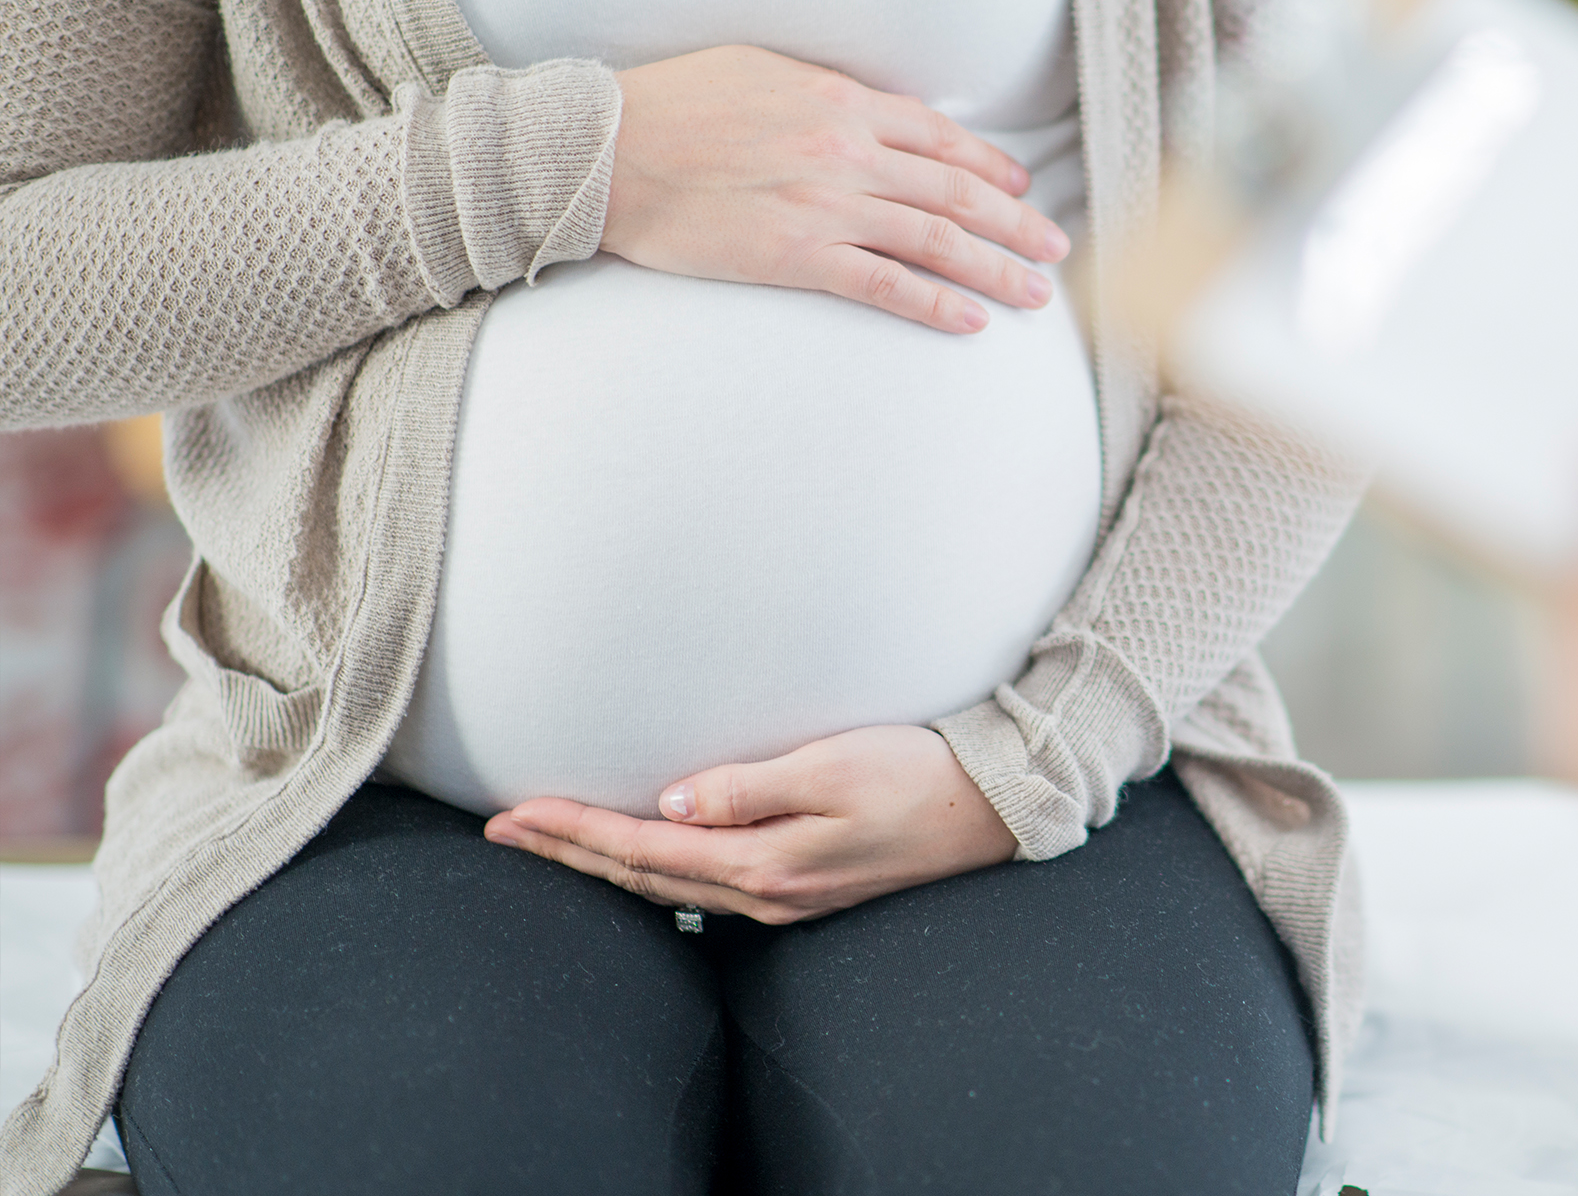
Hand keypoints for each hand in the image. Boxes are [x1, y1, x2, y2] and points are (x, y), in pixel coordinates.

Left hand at [483, 725, 1018, 922]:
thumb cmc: (918, 774)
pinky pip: (701, 885)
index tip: (515, 814)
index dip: (573, 831)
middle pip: (641, 877)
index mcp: (765, 863)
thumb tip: (670, 805)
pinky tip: (640, 855)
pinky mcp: (801, 884)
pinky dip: (652, 869)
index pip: (643, 850)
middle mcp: (765, 891)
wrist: (991, 808)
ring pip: (667, 887)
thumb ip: (748, 787)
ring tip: (552, 841)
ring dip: (602, 862)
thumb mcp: (834, 767)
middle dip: (568, 852)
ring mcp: (784, 895)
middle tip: (502, 830)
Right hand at [603, 45, 1069, 332]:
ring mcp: (824, 205)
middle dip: (1015, 223)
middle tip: (1055, 250)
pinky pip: (882, 285)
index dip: (990, 165)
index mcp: (840, 100)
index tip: (1021, 188)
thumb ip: (825, 93)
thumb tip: (872, 111)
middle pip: (955, 190)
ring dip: (994, 269)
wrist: (606, 149)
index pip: (939, 135)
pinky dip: (933, 304)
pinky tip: (970, 321)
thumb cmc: (675, 103)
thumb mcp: (761, 70)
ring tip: (1034, 295)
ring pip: (935, 239)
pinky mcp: (794, 256)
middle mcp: (846, 151)